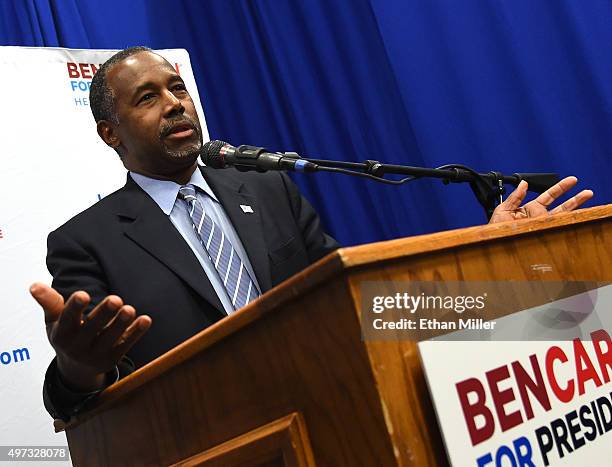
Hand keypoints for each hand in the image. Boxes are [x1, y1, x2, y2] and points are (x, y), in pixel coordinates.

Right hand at [30, 283, 151, 391]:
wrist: (76, 370)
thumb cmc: (66, 335)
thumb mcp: (54, 321)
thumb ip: (49, 302)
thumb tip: (34, 285)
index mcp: (62, 334)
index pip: (67, 319)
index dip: (75, 307)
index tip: (83, 294)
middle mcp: (78, 346)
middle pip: (92, 329)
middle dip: (103, 314)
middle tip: (116, 299)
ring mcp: (96, 354)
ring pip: (110, 338)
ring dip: (121, 324)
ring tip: (130, 309)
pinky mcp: (112, 358)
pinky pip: (126, 345)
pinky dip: (136, 333)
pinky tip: (146, 320)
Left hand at [489, 176, 592, 223]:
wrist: (493, 240)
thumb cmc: (496, 227)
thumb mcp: (504, 208)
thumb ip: (515, 196)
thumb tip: (524, 183)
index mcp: (530, 208)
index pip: (548, 195)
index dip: (560, 187)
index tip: (571, 180)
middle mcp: (539, 216)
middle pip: (561, 205)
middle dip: (574, 198)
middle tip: (586, 190)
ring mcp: (542, 224)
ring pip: (562, 214)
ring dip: (575, 206)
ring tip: (587, 196)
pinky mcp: (542, 231)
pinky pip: (556, 225)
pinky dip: (566, 219)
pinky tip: (576, 213)